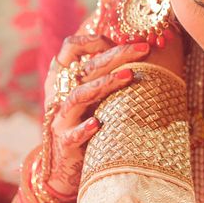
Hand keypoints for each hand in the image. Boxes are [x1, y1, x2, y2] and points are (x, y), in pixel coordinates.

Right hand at [43, 29, 150, 197]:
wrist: (66, 164)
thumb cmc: (85, 122)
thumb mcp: (92, 96)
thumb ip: (103, 74)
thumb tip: (135, 49)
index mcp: (64, 78)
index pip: (70, 48)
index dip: (92, 39)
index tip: (121, 38)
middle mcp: (60, 93)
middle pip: (86, 68)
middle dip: (115, 55)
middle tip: (143, 49)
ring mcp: (61, 117)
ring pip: (79, 96)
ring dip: (104, 84)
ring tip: (129, 76)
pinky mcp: (64, 141)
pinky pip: (73, 133)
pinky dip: (85, 128)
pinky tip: (98, 124)